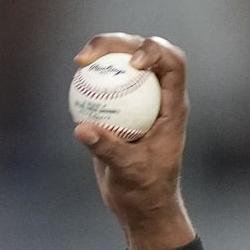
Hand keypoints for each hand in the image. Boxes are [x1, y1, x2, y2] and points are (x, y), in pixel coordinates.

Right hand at [73, 33, 196, 249]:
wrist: (141, 206)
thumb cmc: (145, 192)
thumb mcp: (129, 173)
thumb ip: (109, 151)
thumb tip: (82, 129)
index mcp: (173, 108)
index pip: (173, 65)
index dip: (155, 52)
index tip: (132, 63)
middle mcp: (158, 98)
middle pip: (144, 53)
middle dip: (118, 43)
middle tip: (88, 56)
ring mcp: (140, 100)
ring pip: (123, 62)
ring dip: (102, 53)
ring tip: (79, 61)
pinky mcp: (121, 107)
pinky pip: (107, 81)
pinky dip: (92, 75)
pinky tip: (76, 76)